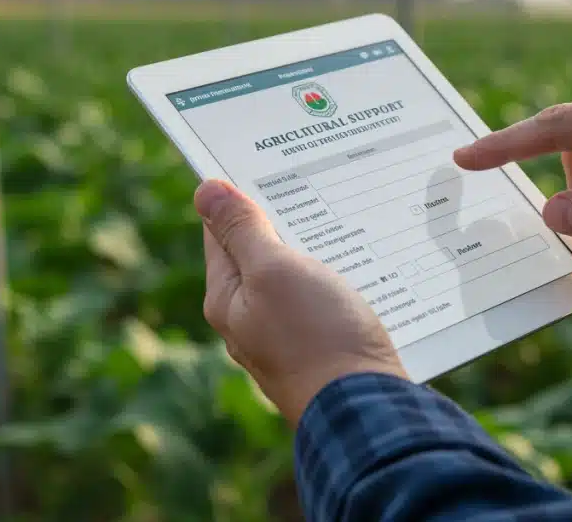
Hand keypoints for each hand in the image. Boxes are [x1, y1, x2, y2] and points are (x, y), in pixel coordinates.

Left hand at [195, 180, 405, 423]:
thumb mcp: (274, 270)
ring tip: (343, 217)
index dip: (239, 195)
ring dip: (313, 249)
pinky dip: (334, 278)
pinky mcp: (319, 350)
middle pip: (258, 254)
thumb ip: (241, 230)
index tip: (266, 162)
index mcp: (227, 299)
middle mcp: (248, 321)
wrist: (366, 409)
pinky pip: (320, 302)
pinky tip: (358, 267)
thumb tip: (205, 189)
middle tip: (314, 181)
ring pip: (293, 278)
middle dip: (281, 220)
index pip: (221, 231)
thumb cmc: (317, 337)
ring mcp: (284, 339)